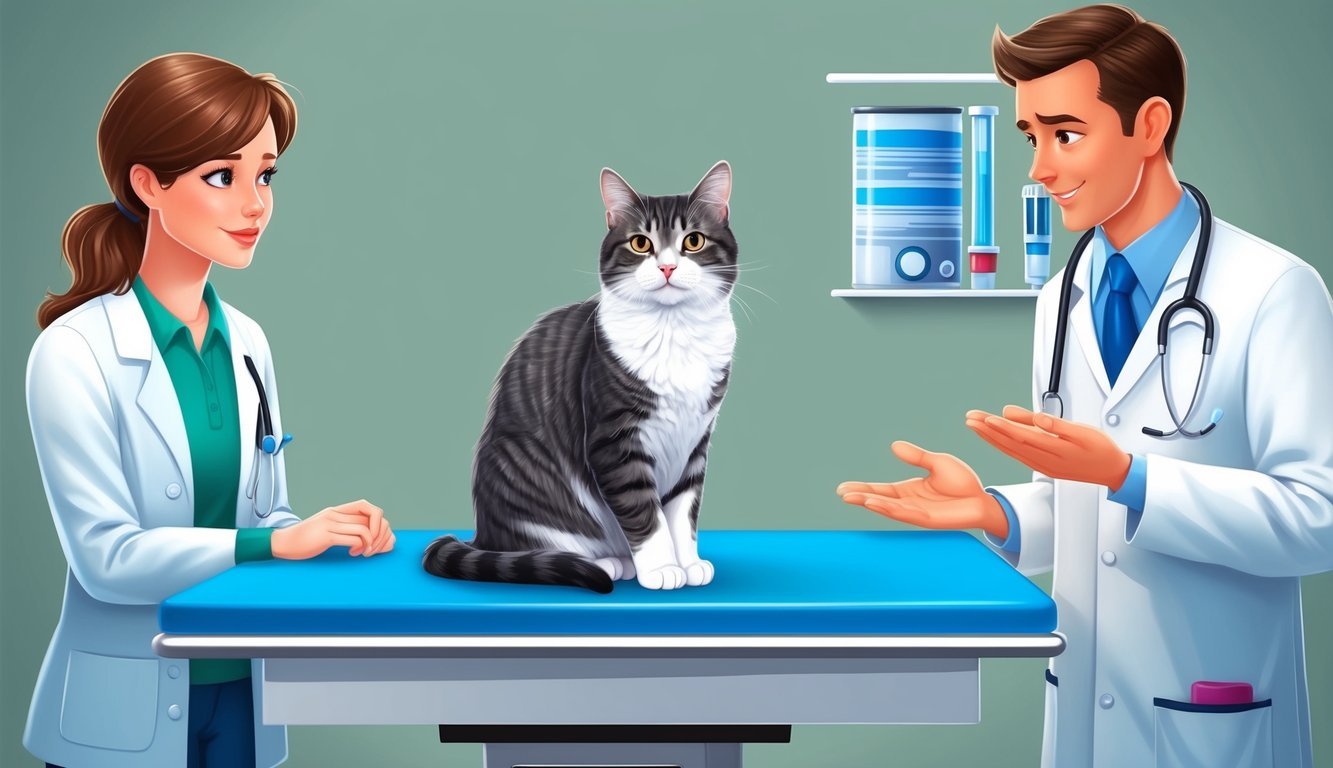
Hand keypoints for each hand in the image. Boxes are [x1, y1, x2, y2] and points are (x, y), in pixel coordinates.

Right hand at [271, 499, 395, 559]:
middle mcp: (335, 514)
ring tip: (364, 552)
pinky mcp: (325, 537)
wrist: (283, 543)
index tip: (375, 536)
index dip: (378, 521)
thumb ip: (343, 525)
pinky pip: (351, 539)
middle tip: (373, 548)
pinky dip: (359, 547)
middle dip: (379, 534)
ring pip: (363, 529)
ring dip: (370, 543)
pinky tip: (354, 553)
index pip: (367, 506)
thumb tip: (365, 533)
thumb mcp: (326, 526)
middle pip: (371, 516)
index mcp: (337, 510)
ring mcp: (330, 524)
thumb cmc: (306, 538)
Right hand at [837, 441, 1008, 539]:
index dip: (862, 488)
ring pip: (889, 508)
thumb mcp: (938, 463)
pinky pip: (905, 514)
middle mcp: (909, 503)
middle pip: (879, 500)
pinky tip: (876, 504)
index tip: (843, 488)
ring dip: (871, 503)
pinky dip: (889, 509)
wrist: (982, 499)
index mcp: (908, 490)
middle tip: (841, 493)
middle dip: (860, 497)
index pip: (880, 490)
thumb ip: (917, 456)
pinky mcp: (928, 520)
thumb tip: (894, 446)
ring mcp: (917, 512)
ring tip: (854, 498)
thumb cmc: (962, 482)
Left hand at [966, 405, 1130, 489]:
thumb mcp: (1083, 432)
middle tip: (969, 418)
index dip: (1001, 427)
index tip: (984, 418)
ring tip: (974, 425)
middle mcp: (1044, 461)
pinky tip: (993, 438)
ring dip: (991, 437)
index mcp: (1055, 450)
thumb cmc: (1100, 448)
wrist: (1111, 471)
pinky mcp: (1043, 466)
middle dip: (988, 430)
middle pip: (1010, 443)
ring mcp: (1042, 465)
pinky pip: (1017, 454)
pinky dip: (1002, 445)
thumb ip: (1057, 424)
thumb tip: (1036, 418)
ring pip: (1011, 449)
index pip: (1022, 437)